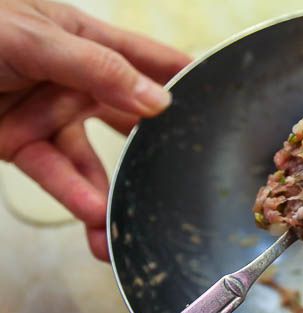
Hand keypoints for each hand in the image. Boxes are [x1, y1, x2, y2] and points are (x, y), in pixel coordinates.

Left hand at [0, 0, 190, 259]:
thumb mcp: (36, 38)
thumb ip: (99, 70)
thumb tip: (160, 102)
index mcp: (90, 41)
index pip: (152, 60)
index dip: (189, 79)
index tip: (225, 104)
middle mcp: (78, 80)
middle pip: (132, 120)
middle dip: (157, 152)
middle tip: (185, 180)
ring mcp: (50, 114)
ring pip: (95, 160)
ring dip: (113, 195)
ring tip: (131, 229)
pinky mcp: (21, 143)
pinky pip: (57, 174)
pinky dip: (75, 196)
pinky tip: (95, 217)